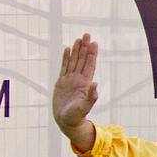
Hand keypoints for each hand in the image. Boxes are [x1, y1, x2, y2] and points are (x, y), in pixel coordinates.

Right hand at [54, 33, 101, 154]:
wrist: (67, 122)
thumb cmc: (77, 117)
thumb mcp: (84, 107)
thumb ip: (91, 97)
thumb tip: (95, 84)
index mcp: (85, 83)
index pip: (89, 65)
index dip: (92, 54)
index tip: (94, 43)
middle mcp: (78, 80)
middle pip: (82, 60)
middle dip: (84, 47)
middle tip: (87, 34)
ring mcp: (70, 80)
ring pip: (73, 62)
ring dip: (76, 50)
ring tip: (78, 39)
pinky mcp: (61, 83)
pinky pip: (64, 67)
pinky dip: (66, 58)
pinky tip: (67, 49)